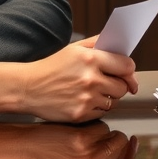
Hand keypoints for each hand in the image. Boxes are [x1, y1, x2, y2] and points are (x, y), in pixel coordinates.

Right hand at [10, 37, 138, 123]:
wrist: (28, 88)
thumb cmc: (51, 67)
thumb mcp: (74, 48)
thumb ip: (98, 43)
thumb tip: (120, 45)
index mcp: (91, 58)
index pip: (127, 65)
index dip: (129, 70)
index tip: (128, 73)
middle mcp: (91, 79)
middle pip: (123, 86)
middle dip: (120, 84)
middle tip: (111, 82)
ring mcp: (86, 98)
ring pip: (114, 101)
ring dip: (109, 97)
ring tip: (95, 90)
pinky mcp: (81, 114)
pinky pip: (102, 112)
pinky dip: (98, 108)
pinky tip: (86, 100)